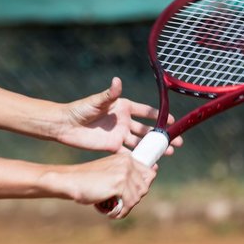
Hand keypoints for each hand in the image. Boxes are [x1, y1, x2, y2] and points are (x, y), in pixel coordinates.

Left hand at [53, 76, 177, 154]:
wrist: (66, 125)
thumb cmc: (81, 109)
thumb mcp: (97, 101)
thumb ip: (110, 94)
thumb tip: (117, 80)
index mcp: (123, 107)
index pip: (145, 111)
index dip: (159, 116)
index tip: (172, 122)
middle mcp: (124, 121)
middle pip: (147, 129)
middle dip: (161, 135)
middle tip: (177, 141)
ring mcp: (119, 134)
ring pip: (141, 142)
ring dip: (154, 147)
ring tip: (169, 153)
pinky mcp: (112, 146)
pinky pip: (129, 153)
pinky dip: (139, 158)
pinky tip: (151, 163)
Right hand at [53, 152, 155, 218]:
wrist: (70, 181)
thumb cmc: (87, 179)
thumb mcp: (109, 172)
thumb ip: (125, 174)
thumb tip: (151, 175)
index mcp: (126, 158)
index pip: (149, 173)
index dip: (141, 187)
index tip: (129, 194)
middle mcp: (128, 163)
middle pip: (144, 188)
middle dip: (133, 198)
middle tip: (119, 203)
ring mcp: (124, 172)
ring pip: (137, 197)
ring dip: (127, 207)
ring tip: (114, 209)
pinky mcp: (119, 184)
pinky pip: (130, 203)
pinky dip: (121, 212)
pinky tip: (111, 212)